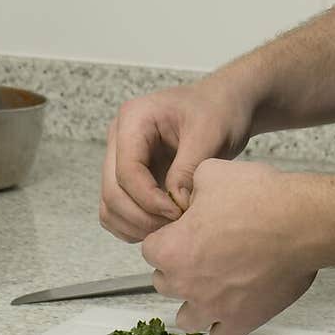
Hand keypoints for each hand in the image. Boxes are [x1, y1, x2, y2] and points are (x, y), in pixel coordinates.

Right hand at [99, 75, 254, 242]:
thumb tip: (174, 204)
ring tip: (172, 229)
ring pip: (110, 205)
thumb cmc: (217, 111)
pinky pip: (117, 210)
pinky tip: (164, 227)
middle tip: (176, 228)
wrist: (224, 105)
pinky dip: (134, 225)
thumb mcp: (209, 133)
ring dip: (136, 225)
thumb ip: (188, 168)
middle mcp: (119, 138)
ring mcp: (121, 158)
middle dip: (142, 216)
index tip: (179, 212)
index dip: (149, 199)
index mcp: (134, 119)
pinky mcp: (129, 177)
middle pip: (112, 191)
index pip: (126, 171)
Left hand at [141, 159, 317, 334]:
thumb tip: (189, 195)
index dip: (168, 235)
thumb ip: (189, 186)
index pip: (150, 249)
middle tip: (203, 250)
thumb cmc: (259, 198)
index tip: (184, 229)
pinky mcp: (241, 321)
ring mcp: (213, 307)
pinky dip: (222, 328)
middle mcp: (187, 283)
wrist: (299, 222)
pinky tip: (230, 310)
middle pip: (164, 282)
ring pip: (186, 318)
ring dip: (194, 302)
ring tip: (212, 284)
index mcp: (173, 249)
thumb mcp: (211, 173)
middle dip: (178, 267)